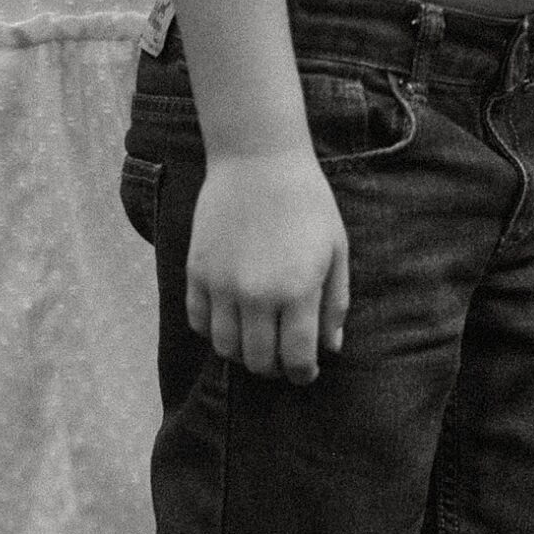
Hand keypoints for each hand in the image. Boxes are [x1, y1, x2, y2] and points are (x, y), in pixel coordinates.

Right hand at [185, 150, 349, 384]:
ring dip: (242, 354)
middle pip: (258, 361)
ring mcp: (221, 285)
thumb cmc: (306, 202)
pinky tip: (231, 320)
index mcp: (297, 292)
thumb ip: (334, 304)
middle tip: (282, 361)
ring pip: (225, 347)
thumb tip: (331, 348)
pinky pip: (198, 321)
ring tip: (256, 342)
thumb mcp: (335, 251)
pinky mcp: (197, 272)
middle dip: (274, 369)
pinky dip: (213, 330)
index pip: (296, 359)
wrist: (258, 159)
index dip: (302, 374)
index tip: (305, 372)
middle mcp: (256, 295)